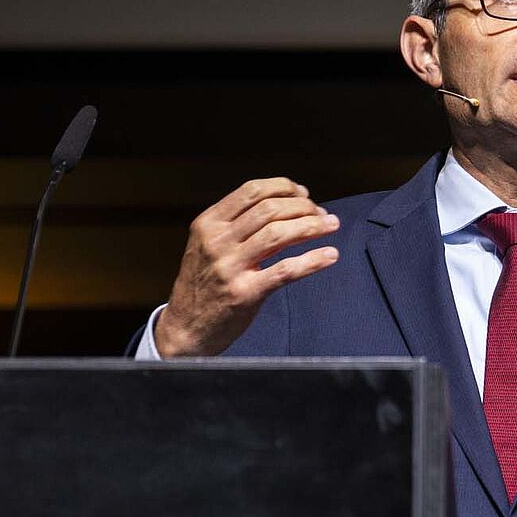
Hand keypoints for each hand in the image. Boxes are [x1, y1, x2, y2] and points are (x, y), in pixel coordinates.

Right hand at [154, 177, 339, 356]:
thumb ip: (239, 225)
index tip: (304, 194)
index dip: (284, 188)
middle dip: (303, 207)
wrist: (185, 328)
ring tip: (331, 225)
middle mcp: (217, 241)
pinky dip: (312, 260)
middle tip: (321, 214)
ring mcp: (230, 267)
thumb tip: (287, 206)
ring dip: (312, 226)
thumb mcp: (210, 245)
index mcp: (208, 223)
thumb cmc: (204, 284)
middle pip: (269, 209)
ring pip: (279, 234)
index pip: (252, 191)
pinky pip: (285, 270)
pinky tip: (329, 255)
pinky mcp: (244, 293)